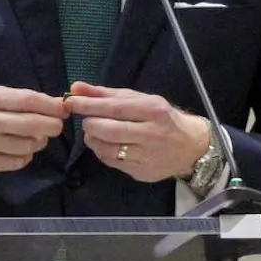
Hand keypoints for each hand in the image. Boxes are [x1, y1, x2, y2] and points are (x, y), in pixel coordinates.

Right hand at [0, 86, 66, 176]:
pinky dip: (25, 156)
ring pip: (26, 146)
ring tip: (34, 137)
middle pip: (29, 125)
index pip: (26, 100)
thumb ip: (24, 100)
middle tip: (56, 127)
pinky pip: (17, 162)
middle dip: (50, 126)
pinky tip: (19, 149)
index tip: (64, 109)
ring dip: (38, 142)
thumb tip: (60, 106)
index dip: (50, 106)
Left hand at [63, 82, 210, 183]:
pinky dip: (103, 152)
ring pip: (108, 149)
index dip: (88, 105)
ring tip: (94, 132)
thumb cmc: (162, 117)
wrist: (190, 146)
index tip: (70, 101)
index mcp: (153, 110)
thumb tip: (76, 88)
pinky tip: (105, 145)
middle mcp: (152, 133)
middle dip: (90, 124)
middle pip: (108, 130)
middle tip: (87, 120)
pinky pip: (113, 162)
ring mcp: (147, 155)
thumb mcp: (139, 99)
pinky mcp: (142, 172)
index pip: (114, 108)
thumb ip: (106, 94)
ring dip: (93, 140)